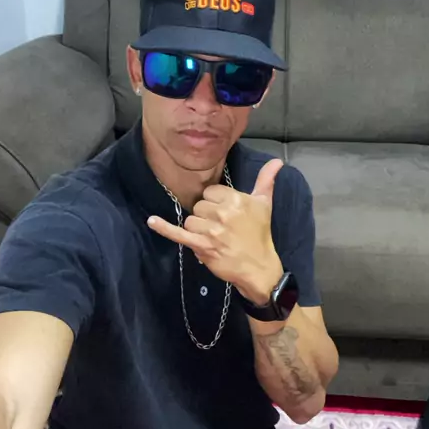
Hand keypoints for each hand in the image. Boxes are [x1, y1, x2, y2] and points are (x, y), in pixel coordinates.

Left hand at [148, 159, 284, 303]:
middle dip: (206, 217)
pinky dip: (163, 227)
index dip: (215, 203)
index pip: (210, 192)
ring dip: (198, 230)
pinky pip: (178, 234)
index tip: (225, 214)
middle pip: (199, 206)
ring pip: (190, 220)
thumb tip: (277, 161)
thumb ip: (266, 180)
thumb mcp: (264, 204)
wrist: (259, 267)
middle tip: (221, 229)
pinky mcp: (202, 246)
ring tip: (213, 238)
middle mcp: (223, 212)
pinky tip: (151, 221)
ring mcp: (211, 230)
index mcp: (235, 199)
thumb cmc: (260, 235)